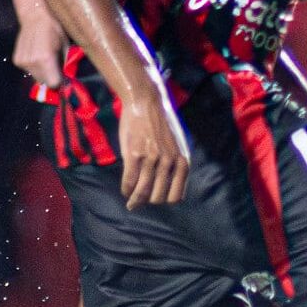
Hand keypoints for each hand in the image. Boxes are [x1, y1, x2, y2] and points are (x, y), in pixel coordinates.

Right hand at [11, 0, 67, 90]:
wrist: (35, 16)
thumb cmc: (54, 29)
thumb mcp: (65, 46)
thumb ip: (65, 65)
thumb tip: (68, 78)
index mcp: (45, 59)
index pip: (53, 83)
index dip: (60, 82)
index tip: (64, 79)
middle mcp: (32, 62)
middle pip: (44, 82)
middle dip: (52, 78)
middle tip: (57, 69)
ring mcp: (22, 62)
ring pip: (36, 77)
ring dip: (43, 74)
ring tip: (48, 60)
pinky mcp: (17, 60)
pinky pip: (29, 71)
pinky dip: (35, 68)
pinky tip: (38, 56)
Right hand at [118, 88, 190, 208]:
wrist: (144, 103)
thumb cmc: (159, 125)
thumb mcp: (176, 145)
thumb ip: (175, 164)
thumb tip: (169, 187)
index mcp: (181, 160)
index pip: (176, 195)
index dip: (165, 201)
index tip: (157, 199)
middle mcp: (168, 161)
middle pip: (159, 197)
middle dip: (149, 202)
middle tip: (141, 200)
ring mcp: (151, 158)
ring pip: (142, 191)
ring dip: (135, 200)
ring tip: (131, 203)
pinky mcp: (134, 154)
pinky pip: (129, 180)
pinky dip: (126, 189)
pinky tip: (125, 190)